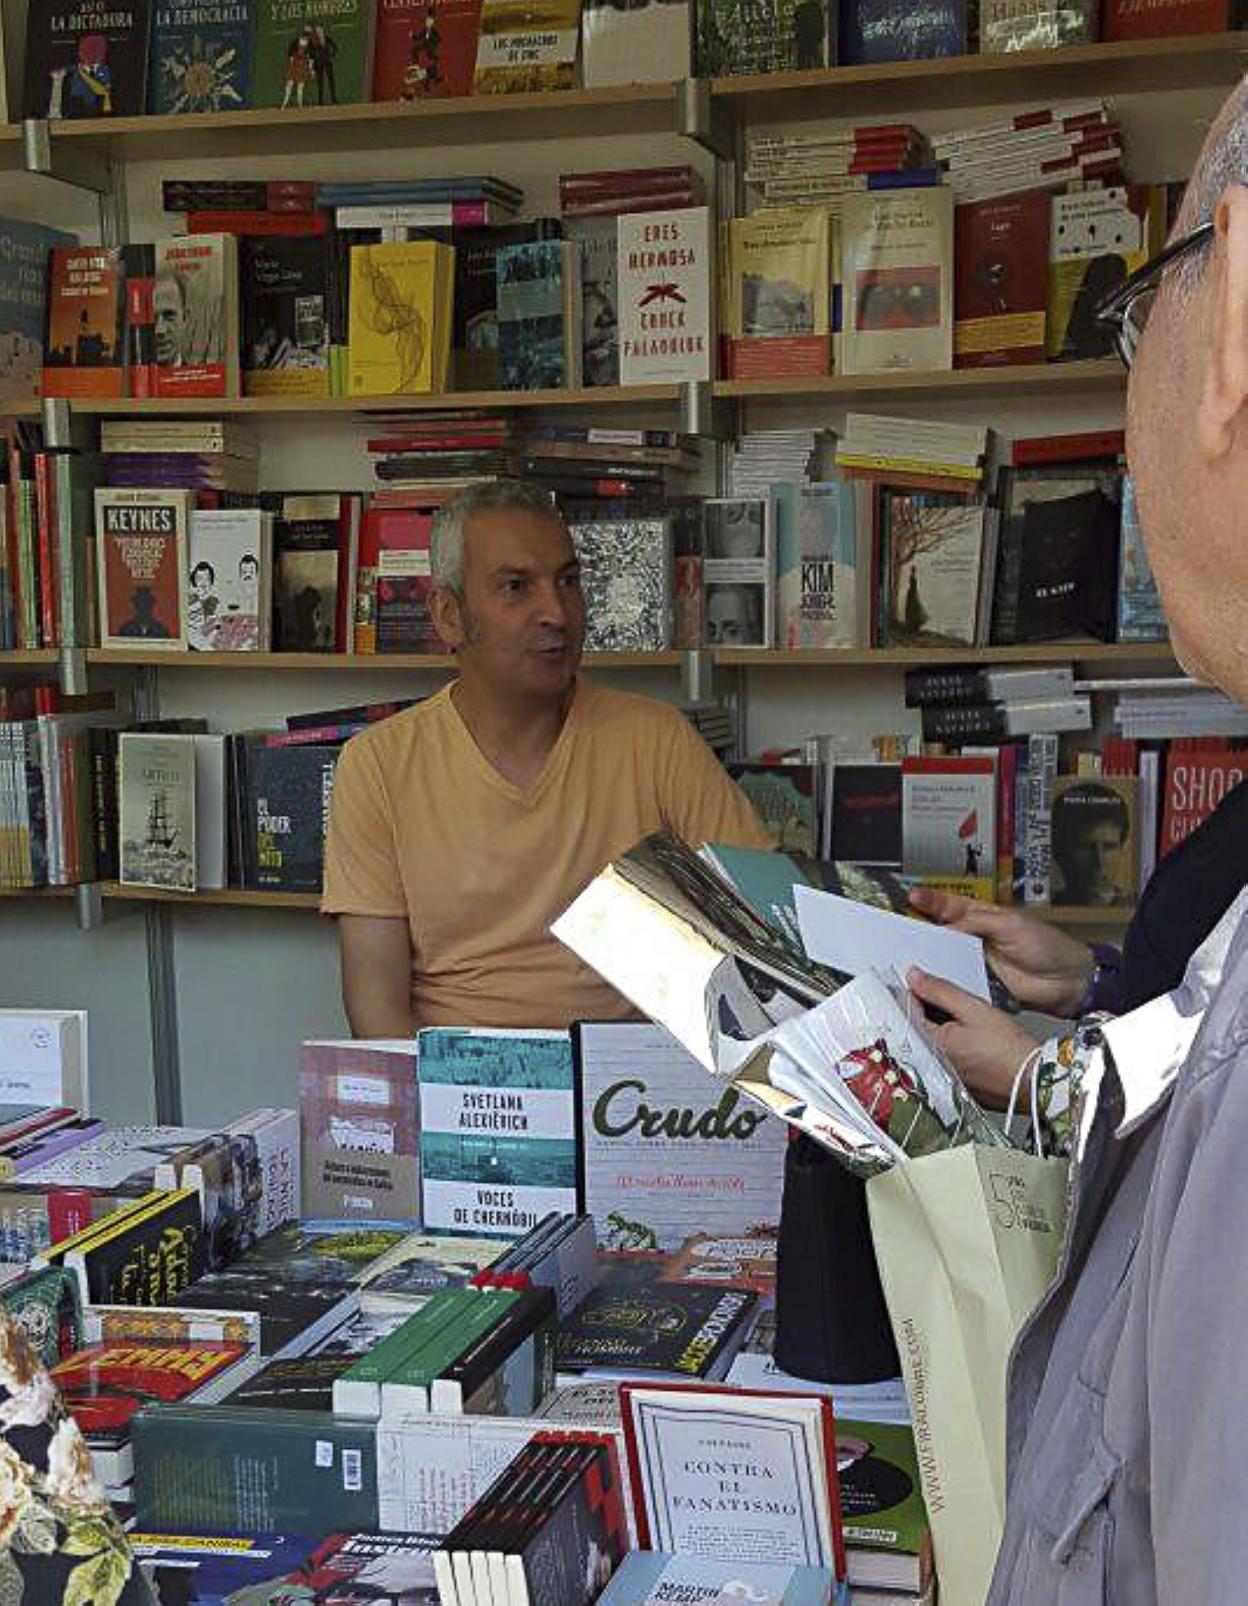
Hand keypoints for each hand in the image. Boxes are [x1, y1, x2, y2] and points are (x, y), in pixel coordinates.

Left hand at [907, 968, 1040, 1111]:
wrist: (1035, 1080)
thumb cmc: (1009, 1049)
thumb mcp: (973, 1008)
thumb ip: (939, 991)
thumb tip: (914, 977)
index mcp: (930, 1045)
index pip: (906, 1012)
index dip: (914, 994)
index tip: (924, 986)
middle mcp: (931, 1067)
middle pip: (916, 1030)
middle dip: (927, 1013)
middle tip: (950, 1006)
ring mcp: (942, 1080)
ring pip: (929, 1046)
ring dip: (939, 1032)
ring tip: (966, 1028)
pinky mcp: (956, 1088)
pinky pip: (943, 1063)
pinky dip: (950, 1051)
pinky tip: (970, 1046)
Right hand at [908, 886, 1092, 1015]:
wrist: (1066, 981)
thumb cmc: (1048, 946)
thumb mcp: (1011, 924)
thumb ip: (977, 922)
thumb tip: (947, 927)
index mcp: (983, 916)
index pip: (950, 905)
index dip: (930, 901)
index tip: (911, 897)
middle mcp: (975, 938)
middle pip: (940, 932)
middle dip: (920, 929)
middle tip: (900, 927)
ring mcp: (976, 961)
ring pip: (945, 957)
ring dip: (929, 957)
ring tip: (908, 953)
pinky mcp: (979, 983)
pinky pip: (956, 980)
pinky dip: (943, 980)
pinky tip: (929, 978)